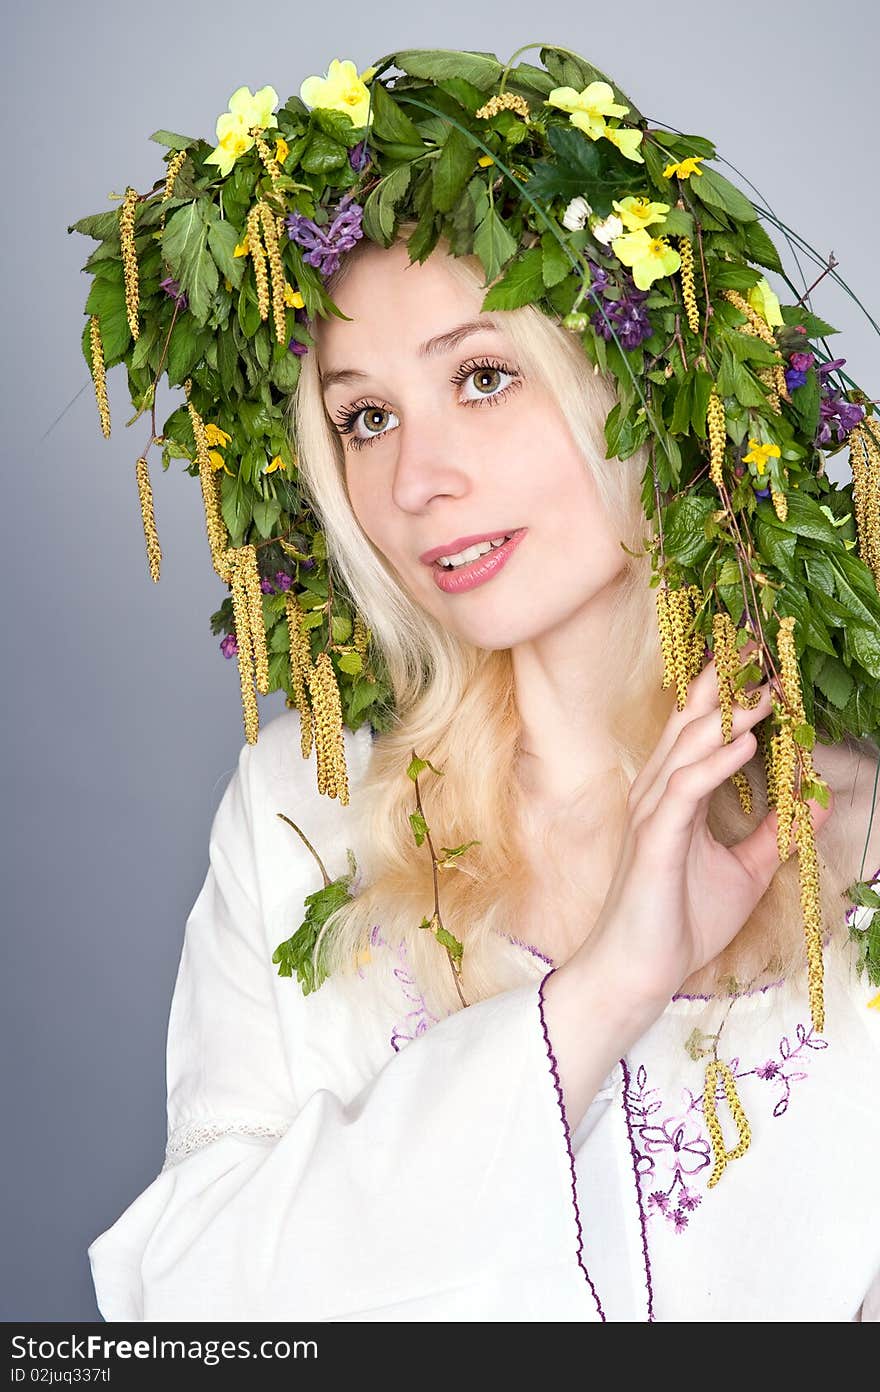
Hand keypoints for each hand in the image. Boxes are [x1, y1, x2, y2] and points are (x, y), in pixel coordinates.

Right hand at [581, 648, 834, 1007]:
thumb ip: (773, 837)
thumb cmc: (680, 923)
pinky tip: (747, 744)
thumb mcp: (744, 873)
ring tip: (766, 689)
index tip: (763, 663)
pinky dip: (717, 761)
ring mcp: (653, 811)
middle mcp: (659, 791)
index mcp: (674, 794)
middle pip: (690, 721)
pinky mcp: (655, 837)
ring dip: (729, 714)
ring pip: (688, 745)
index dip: (728, 693)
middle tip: (759, 647)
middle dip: (725, 682)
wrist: (639, 971)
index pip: (700, 729)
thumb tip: (812, 806)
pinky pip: (687, 786)